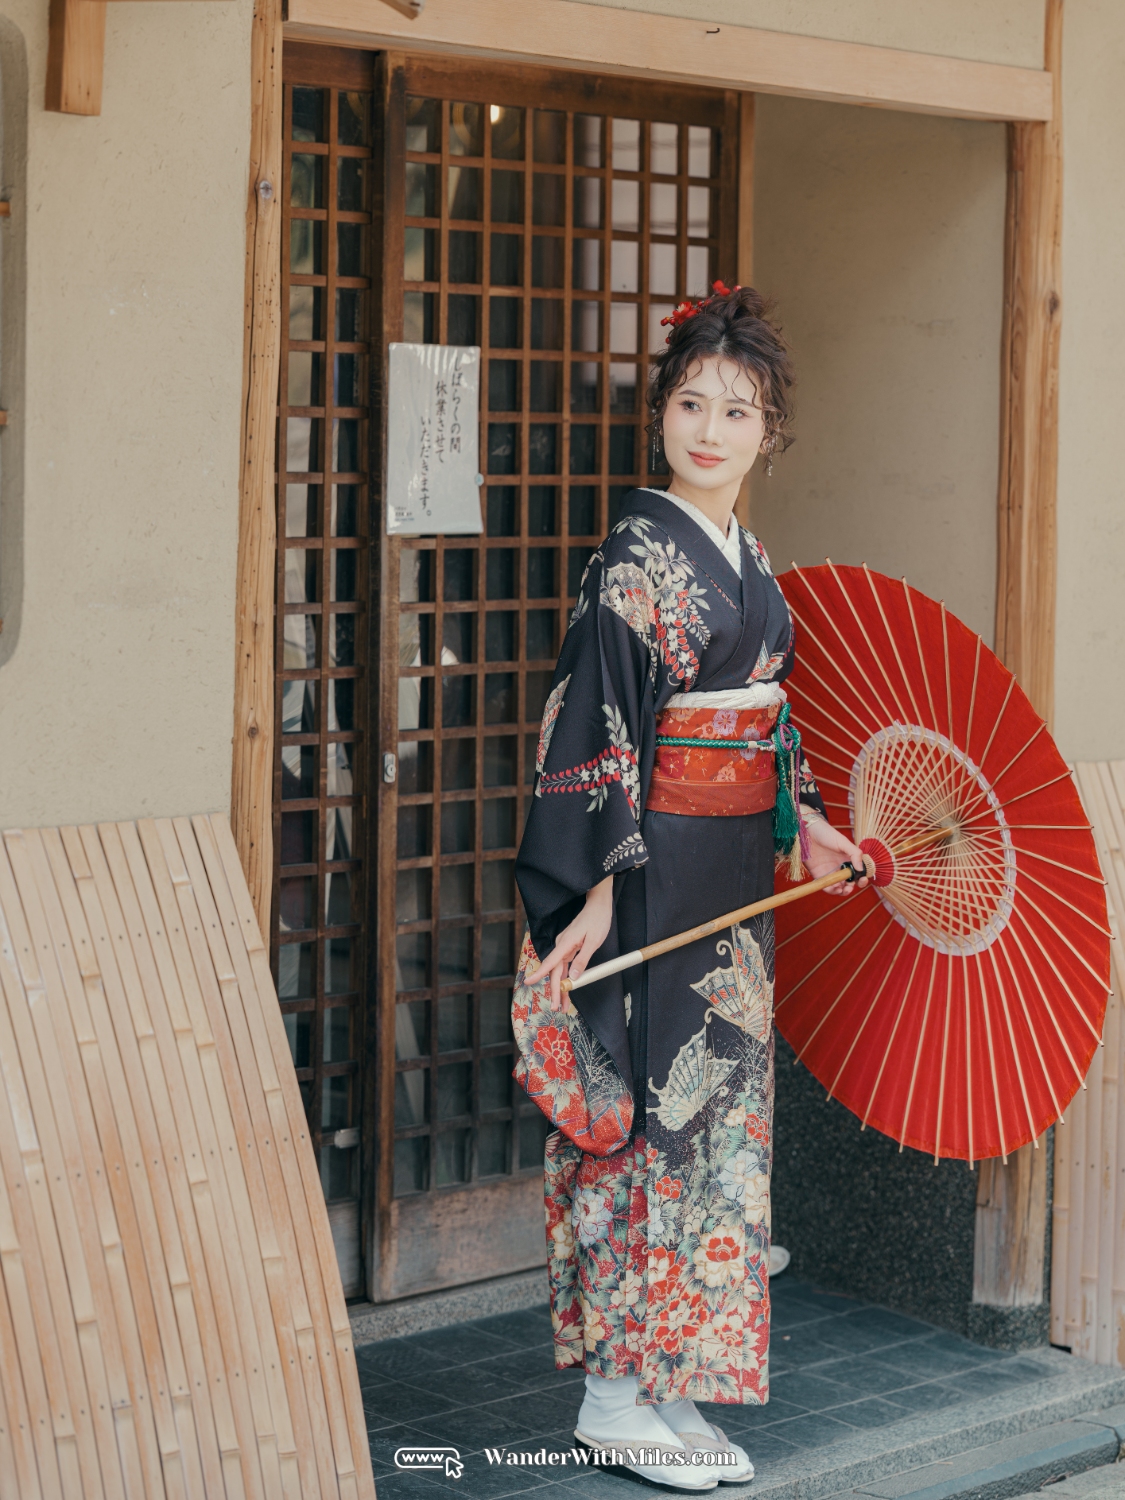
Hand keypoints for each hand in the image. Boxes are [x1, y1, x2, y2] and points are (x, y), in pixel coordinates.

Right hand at [525, 876, 613, 1010]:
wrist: (598, 904)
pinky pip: (565, 966)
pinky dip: (566, 978)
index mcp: (566, 943)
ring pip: (560, 971)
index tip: (528, 982)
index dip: (539, 974)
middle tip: (558, 1007)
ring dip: (562, 988)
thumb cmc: (597, 920)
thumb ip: (583, 959)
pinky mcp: (570, 947)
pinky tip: (568, 989)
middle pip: (555, 972)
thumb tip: (574, 976)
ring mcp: (565, 946)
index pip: (550, 962)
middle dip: (556, 991)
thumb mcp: (594, 941)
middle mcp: (562, 945)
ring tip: (564, 1005)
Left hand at [802, 814, 870, 895]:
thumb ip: (855, 854)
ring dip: (842, 891)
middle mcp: (840, 868)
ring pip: (838, 887)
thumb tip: (861, 869)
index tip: (862, 880)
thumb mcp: (843, 842)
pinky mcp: (819, 875)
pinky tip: (833, 888)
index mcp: (848, 860)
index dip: (861, 879)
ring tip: (842, 889)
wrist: (807, 832)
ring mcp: (829, 872)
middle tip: (849, 887)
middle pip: (848, 883)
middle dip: (851, 888)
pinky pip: (826, 886)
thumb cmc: (826, 834)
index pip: (858, 874)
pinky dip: (831, 890)